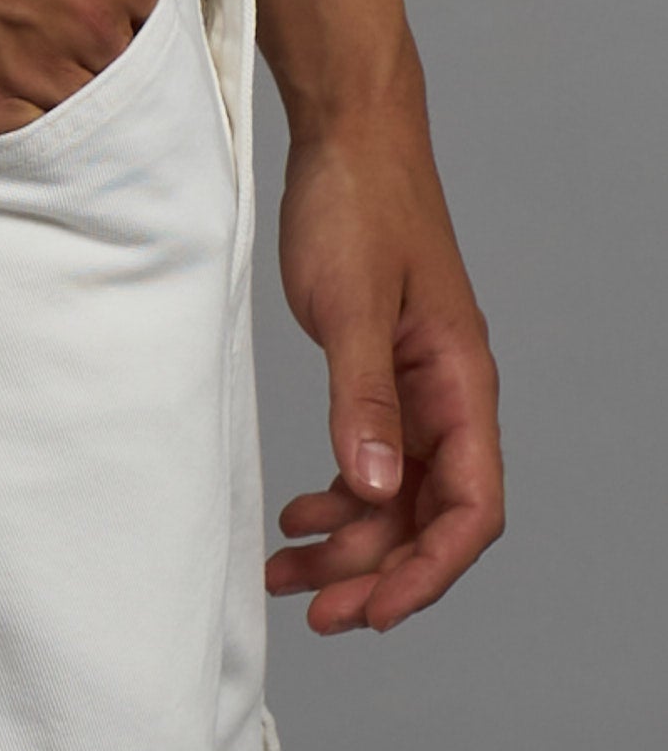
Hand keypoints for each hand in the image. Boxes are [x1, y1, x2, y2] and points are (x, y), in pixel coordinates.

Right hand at [0, 0, 213, 141]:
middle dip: (80, 57)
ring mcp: (32, 69)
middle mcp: (88, 25)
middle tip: (35, 37)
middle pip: (107, 70)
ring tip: (9, 69)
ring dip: (46, 96)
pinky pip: (11, 138)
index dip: (109, 15)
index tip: (75, 5)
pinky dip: (5, 125)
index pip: (141, 19)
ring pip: (65, 111)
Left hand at [266, 106, 505, 634]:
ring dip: (346, 547)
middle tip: (312, 614)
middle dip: (376, 573)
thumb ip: (361, 400)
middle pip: (429, 519)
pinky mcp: (379, 378)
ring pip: (392, 499)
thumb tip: (370, 488)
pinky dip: (335, 503)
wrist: (347, 136)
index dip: (427, 571)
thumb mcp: (351, 306)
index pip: (470, 507)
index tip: (372, 612)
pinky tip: (294, 521)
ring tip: (281, 577)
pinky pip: (368, 464)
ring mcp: (416, 392)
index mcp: (461, 384)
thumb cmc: (358, 205)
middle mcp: (448, 398)